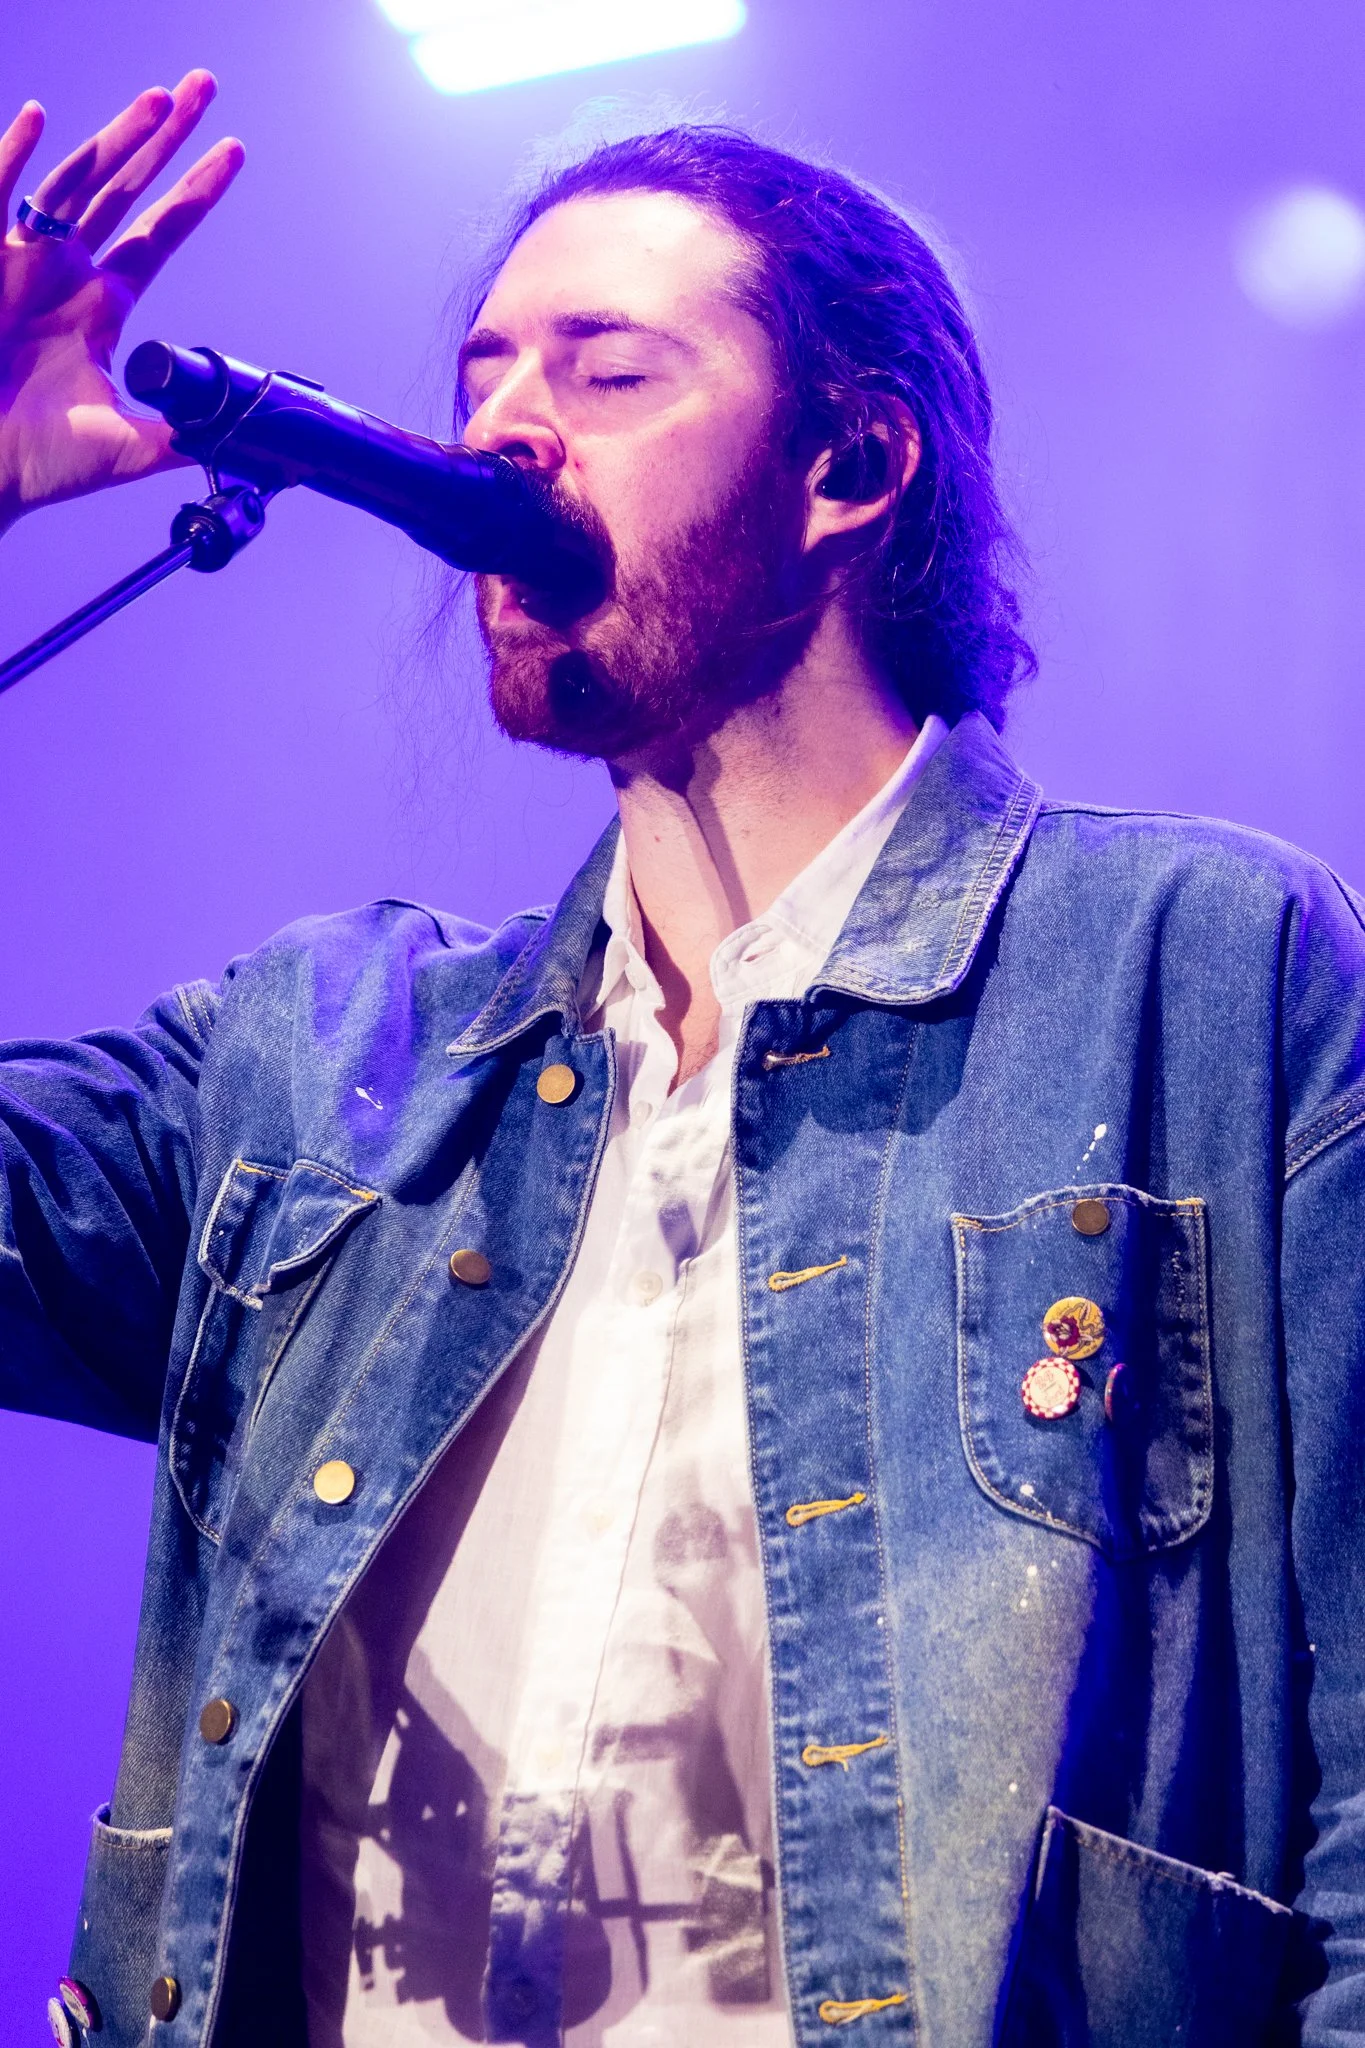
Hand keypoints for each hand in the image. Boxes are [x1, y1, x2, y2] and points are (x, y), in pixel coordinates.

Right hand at [0, 75, 242, 532]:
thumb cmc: (38, 460)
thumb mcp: (122, 448)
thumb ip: (176, 436)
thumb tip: (234, 440)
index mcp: (104, 305)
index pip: (161, 233)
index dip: (196, 192)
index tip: (233, 150)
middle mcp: (69, 270)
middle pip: (126, 187)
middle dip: (164, 137)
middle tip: (202, 86)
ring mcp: (25, 260)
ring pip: (77, 181)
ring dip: (117, 139)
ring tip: (161, 100)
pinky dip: (13, 157)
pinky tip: (37, 119)